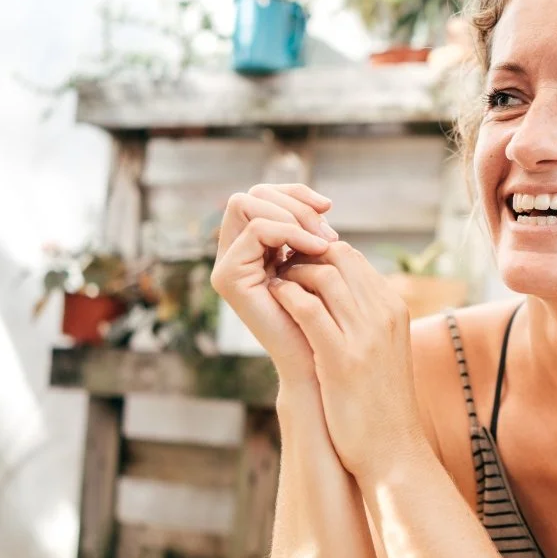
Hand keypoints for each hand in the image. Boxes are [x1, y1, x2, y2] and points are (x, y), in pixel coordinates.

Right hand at [210, 183, 337, 384]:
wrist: (317, 363)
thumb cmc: (326, 318)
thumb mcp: (320, 265)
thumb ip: (312, 235)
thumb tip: (324, 203)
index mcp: (256, 248)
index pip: (264, 195)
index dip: (296, 194)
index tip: (329, 207)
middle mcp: (235, 254)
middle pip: (252, 193)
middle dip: (294, 202)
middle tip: (327, 229)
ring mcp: (227, 265)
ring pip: (247, 203)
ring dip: (293, 215)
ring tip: (325, 241)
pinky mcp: (228, 277)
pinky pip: (256, 230)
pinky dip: (290, 231)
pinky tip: (318, 248)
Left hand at [266, 242, 424, 474]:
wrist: (393, 449)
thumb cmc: (380, 403)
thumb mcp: (382, 350)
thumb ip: (364, 319)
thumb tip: (336, 296)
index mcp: (393, 309)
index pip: (353, 258)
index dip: (318, 254)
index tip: (294, 265)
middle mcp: (384, 314)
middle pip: (339, 257)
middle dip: (302, 255)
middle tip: (277, 268)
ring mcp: (366, 334)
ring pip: (324, 275)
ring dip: (291, 273)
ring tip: (272, 283)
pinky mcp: (342, 358)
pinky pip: (308, 309)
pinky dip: (286, 296)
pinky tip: (273, 300)